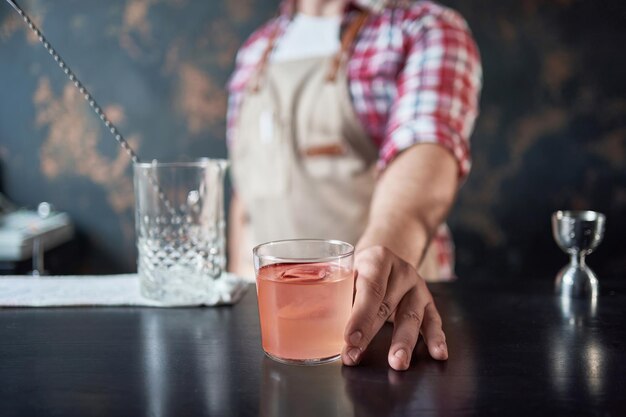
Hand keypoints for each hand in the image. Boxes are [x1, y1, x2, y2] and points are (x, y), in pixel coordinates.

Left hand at [341, 246, 447, 370]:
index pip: (370, 288)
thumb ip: (340, 296)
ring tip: (397, 362)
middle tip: (356, 355)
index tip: (349, 338)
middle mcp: (402, 271)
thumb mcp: (349, 273)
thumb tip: (325, 328)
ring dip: (403, 342)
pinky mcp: (429, 302)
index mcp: (378, 259)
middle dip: (370, 334)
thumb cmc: (361, 271)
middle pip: (387, 305)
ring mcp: (418, 286)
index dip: (360, 315)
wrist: (385, 260)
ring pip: (412, 316)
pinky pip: (434, 320)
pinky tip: (438, 353)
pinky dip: (436, 338)